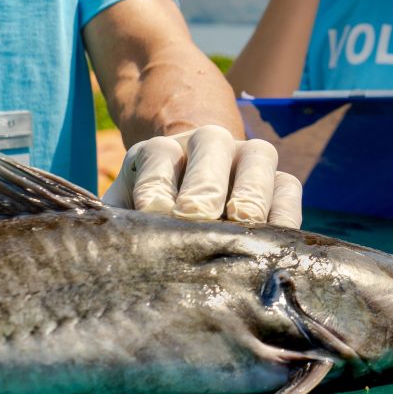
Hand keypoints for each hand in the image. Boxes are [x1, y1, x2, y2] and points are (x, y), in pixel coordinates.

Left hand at [102, 125, 302, 227]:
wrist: (190, 207)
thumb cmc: (150, 223)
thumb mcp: (126, 218)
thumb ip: (116, 227)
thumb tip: (104, 251)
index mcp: (160, 150)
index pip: (157, 158)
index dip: (155, 187)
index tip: (154, 214)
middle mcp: (209, 142)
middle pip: (211, 146)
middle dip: (202, 184)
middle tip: (195, 215)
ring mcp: (249, 157)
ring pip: (257, 157)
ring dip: (249, 190)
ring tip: (242, 222)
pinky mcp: (281, 181)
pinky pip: (289, 187)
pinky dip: (284, 211)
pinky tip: (274, 238)